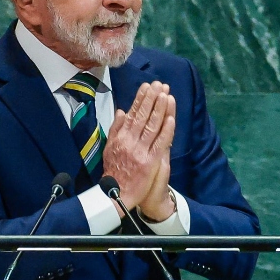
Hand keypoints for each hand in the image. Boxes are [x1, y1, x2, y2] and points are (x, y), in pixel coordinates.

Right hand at [102, 82, 175, 211]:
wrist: (116, 194)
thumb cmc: (114, 171)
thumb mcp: (109, 147)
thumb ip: (116, 129)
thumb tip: (122, 111)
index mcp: (120, 137)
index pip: (132, 114)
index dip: (140, 99)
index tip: (147, 86)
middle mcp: (130, 142)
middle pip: (143, 116)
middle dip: (152, 99)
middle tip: (159, 84)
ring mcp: (140, 151)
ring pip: (152, 126)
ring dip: (160, 110)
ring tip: (166, 95)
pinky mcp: (150, 162)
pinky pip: (159, 143)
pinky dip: (165, 131)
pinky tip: (170, 119)